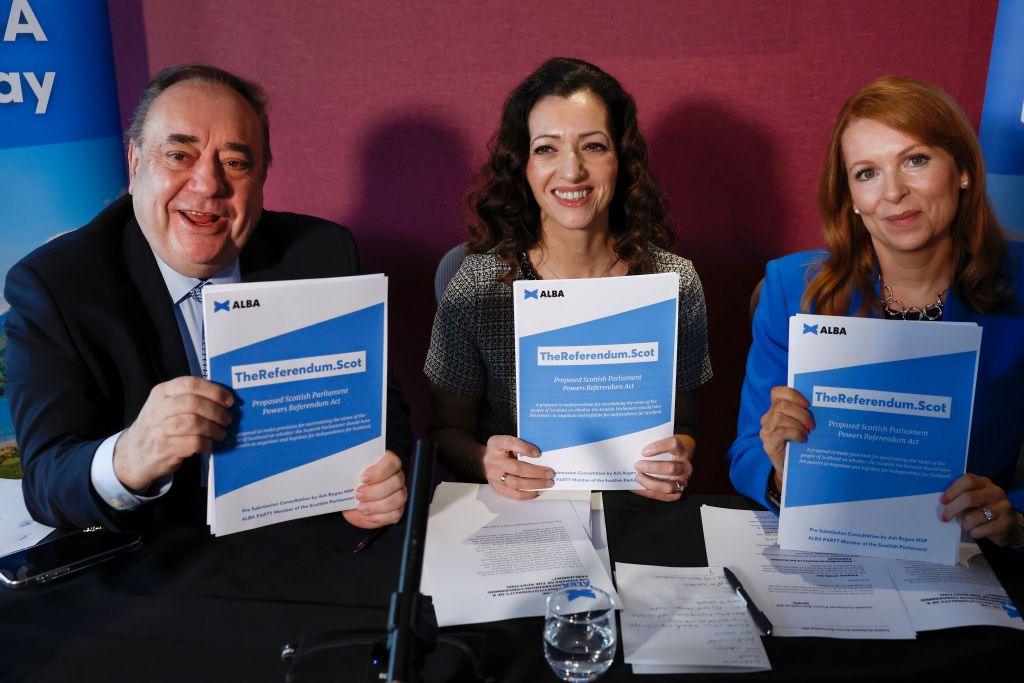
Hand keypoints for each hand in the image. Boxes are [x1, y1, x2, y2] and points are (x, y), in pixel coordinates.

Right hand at [113, 376, 233, 491]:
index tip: (229, 400)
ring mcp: (158, 429)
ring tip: (221, 433)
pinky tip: (209, 445)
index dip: (214, 391)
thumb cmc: (159, 426)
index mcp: (161, 392)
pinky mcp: (162, 448)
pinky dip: (206, 444)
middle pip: (193, 403)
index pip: (190, 384)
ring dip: (213, 429)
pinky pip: (192, 443)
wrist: (134, 453)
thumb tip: (224, 399)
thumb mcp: (166, 406)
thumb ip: (188, 398)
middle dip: (216, 411)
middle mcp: (158, 408)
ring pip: (194, 423)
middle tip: (227, 419)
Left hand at [343, 451, 406, 528]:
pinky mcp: (398, 509)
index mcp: (387, 463)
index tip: (363, 478)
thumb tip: (345, 470)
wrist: (352, 506)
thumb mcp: (348, 477)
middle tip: (358, 494)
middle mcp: (397, 477)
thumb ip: (350, 472)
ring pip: (398, 498)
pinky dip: (380, 516)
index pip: (392, 462)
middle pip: (396, 481)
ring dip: (377, 505)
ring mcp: (400, 493)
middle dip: (375, 490)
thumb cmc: (352, 488)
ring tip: (361, 507)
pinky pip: (395, 514)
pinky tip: (368, 515)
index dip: (379, 471)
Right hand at [480, 435, 552, 500]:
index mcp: (496, 443)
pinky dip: (526, 494)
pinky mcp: (496, 486)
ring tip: (548, 483)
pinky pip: (512, 494)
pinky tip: (537, 491)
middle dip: (536, 472)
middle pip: (516, 468)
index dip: (525, 448)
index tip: (539, 453)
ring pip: (516, 483)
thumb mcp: (507, 441)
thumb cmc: (502, 449)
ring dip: (535, 484)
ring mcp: (494, 475)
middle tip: (550, 473)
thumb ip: (520, 445)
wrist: (482, 460)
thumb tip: (543, 454)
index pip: (510, 444)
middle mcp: (493, 459)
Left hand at [632, 434, 694, 501]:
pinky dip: (648, 492)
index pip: (673, 444)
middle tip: (637, 465)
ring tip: (637, 477)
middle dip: (651, 468)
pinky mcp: (677, 493)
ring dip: (650, 483)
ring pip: (668, 486)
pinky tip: (638, 487)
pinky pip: (663, 496)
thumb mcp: (659, 446)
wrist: (672, 463)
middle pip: (671, 468)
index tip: (643, 452)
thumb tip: (630, 450)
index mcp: (681, 450)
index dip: (658, 447)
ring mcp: (683, 481)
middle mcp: (685, 466)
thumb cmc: (661, 454)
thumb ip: (649, 446)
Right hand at [759, 386, 813, 487]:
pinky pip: (782, 432)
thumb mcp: (800, 425)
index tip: (808, 403)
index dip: (793, 394)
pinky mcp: (768, 443)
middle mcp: (767, 418)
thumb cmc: (798, 444)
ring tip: (808, 432)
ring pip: (780, 417)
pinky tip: (802, 440)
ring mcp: (766, 431)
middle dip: (801, 413)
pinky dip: (795, 434)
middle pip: (781, 405)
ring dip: (798, 424)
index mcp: (774, 410)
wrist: (789, 468)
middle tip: (812, 425)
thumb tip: (821, 404)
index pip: (777, 392)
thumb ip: (802, 414)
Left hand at [940, 473, 1023, 546]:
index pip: (967, 480)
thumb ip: (958, 498)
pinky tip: (974, 531)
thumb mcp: (971, 500)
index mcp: (984, 482)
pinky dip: (975, 532)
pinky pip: (983, 529)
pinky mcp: (1006, 522)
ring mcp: (1003, 507)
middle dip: (953, 509)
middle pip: (969, 498)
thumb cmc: (980, 509)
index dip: (953, 490)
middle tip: (943, 517)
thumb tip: (941, 505)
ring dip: (965, 523)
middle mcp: (995, 492)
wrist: (1004, 525)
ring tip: (965, 525)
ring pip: (975, 516)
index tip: (942, 501)